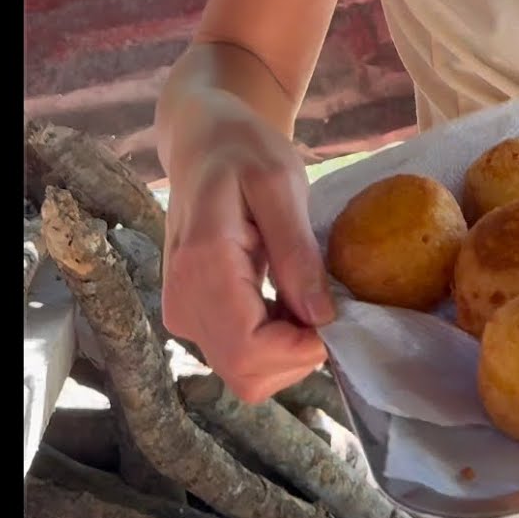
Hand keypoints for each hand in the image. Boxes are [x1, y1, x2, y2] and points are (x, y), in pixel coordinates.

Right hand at [161, 93, 333, 402]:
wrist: (204, 143)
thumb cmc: (244, 152)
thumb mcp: (281, 185)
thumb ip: (297, 252)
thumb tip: (321, 318)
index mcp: (202, 267)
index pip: (250, 351)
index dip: (302, 351)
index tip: (336, 316)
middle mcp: (182, 303)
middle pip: (248, 374)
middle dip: (299, 354)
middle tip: (324, 303)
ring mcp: (183, 316)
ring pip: (246, 373)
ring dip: (289, 348)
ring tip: (304, 293)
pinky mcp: (193, 319)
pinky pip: (241, 355)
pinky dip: (276, 341)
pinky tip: (288, 299)